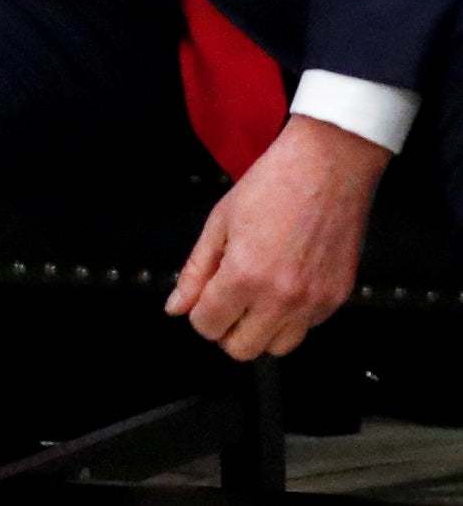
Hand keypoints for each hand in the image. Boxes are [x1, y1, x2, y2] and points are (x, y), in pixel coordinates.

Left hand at [164, 113, 389, 359]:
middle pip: (243, 349)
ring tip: (255, 293)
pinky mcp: (339, 298)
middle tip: (225, 299)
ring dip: (260, 329)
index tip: (202, 298)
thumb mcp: (219, 222)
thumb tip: (176, 306)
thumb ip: (195, 271)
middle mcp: (282, 298)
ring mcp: (315, 302)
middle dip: (226, 328)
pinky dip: (291, 317)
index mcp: (245, 276)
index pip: (209, 326)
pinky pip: (308, 328)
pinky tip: (284, 284)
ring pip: (278, 347)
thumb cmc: (272, 185)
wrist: (328, 167)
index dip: (198, 314)